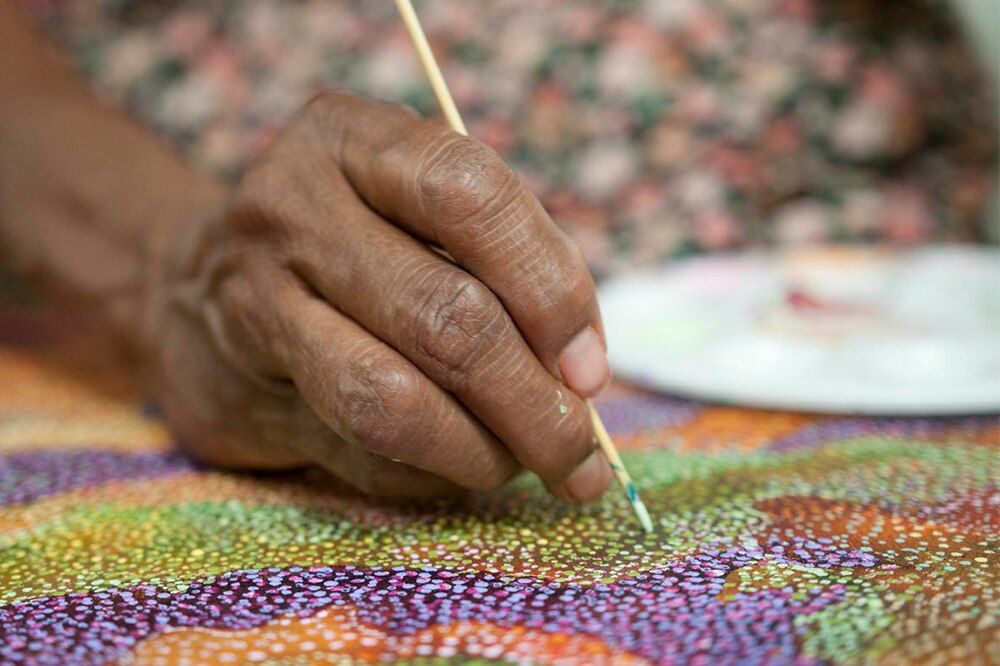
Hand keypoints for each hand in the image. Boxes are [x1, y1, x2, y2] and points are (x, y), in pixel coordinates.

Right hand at [148, 93, 611, 500]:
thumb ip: (498, 263)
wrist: (190, 284)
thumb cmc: (347, 243)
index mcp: (353, 140)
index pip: (470, 197)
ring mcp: (255, 300)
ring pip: (389, 400)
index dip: (548, 288)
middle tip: (580, 455)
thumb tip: (580, 372)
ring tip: (527, 465)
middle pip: (444, 316)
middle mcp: (293, 208)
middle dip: (534, 403)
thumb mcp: (413, 209)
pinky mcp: (236, 388)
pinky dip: (430, 473)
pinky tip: (455, 464)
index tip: (589, 367)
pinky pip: (357, 450)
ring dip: (483, 452)